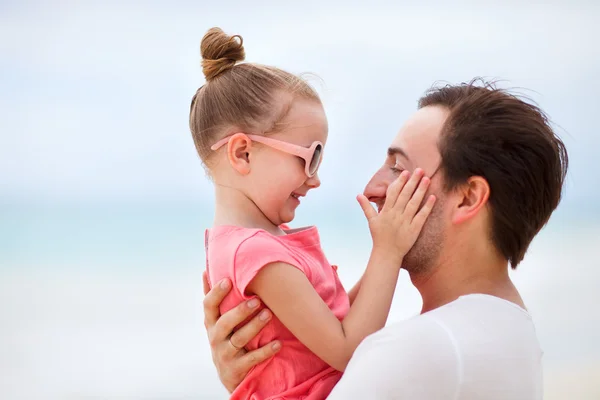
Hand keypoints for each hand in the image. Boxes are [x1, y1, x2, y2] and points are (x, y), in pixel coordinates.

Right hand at [202, 271, 280, 392]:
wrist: (229, 375)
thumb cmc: (226, 337)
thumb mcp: (216, 320)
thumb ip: (214, 298)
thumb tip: (206, 270)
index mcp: (211, 323)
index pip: (209, 306)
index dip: (216, 293)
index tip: (228, 280)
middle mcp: (215, 338)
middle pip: (225, 323)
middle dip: (240, 311)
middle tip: (256, 299)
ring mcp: (225, 354)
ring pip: (239, 339)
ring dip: (254, 326)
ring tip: (269, 314)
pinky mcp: (236, 369)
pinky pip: (252, 359)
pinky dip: (265, 351)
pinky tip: (278, 343)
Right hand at [357, 168, 435, 259]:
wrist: (387, 254)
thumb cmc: (379, 236)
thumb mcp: (371, 221)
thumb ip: (366, 206)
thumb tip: (358, 195)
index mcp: (386, 211)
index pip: (393, 193)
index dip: (400, 182)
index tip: (405, 172)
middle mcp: (396, 215)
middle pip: (405, 195)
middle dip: (412, 182)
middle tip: (419, 170)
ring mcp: (405, 222)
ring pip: (414, 203)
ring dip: (421, 190)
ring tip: (426, 179)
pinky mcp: (414, 229)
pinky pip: (421, 216)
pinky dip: (427, 207)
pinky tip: (433, 197)